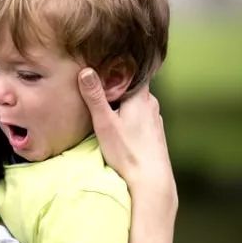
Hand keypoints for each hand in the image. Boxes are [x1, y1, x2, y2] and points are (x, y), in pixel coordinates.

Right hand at [78, 68, 175, 242]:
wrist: (151, 181)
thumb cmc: (127, 152)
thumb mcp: (105, 123)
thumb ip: (95, 96)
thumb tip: (86, 71)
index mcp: (141, 97)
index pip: (132, 70)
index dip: (118, 65)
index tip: (104, 61)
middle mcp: (151, 104)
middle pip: (132, 87)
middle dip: (116, 84)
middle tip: (97, 81)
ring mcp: (154, 119)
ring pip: (135, 102)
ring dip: (122, 101)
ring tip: (105, 101)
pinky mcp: (154, 133)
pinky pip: (139, 116)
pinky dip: (128, 114)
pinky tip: (118, 123)